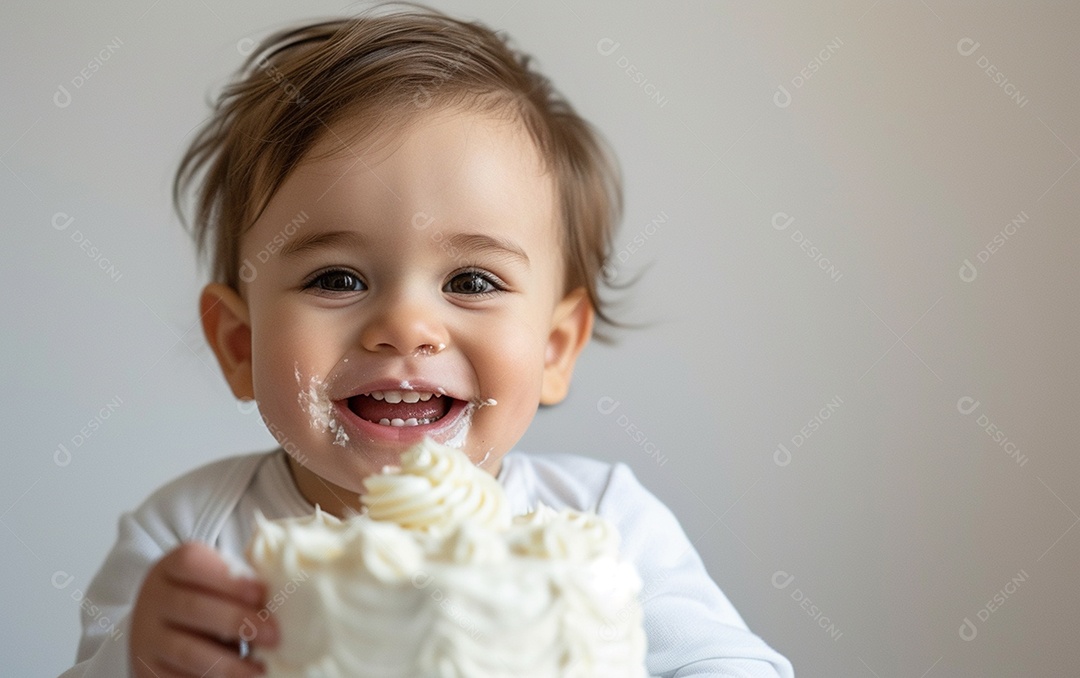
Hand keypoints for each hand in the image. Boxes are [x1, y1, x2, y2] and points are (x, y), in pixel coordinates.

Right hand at [130, 542, 278, 677]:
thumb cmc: (203, 595)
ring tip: (260, 670)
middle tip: (274, 635)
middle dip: (237, 621)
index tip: (261, 592)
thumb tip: (282, 599)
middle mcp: (153, 600)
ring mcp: (147, 637)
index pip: (191, 562)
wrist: (157, 624)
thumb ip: (239, 582)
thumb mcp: (213, 579)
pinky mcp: (148, 670)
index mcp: (169, 568)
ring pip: (186, 651)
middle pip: (192, 608)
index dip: (227, 578)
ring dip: (228, 664)